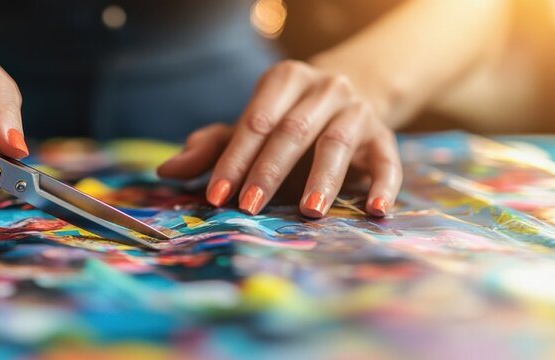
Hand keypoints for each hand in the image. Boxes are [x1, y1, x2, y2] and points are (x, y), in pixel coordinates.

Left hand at [157, 61, 401, 217]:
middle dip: (269, 172)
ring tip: (309, 212)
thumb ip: (210, 148)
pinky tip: (376, 209)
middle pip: (293, 131)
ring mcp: (358, 110)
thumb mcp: (248, 129)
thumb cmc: (285, 121)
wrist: (346, 104)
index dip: (234, 160)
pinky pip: (388, 160)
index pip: (256, 121)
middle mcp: (324, 88)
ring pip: (337, 143)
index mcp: (285, 79)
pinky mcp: (385, 137)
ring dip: (322, 179)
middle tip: (250, 207)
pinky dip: (384, 185)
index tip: (218, 196)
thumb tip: (166, 171)